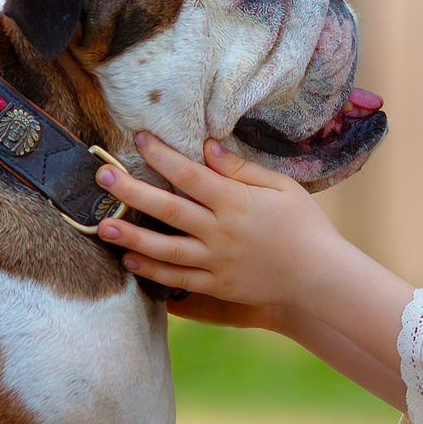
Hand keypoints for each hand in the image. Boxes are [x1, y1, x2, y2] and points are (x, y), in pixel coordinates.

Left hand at [95, 134, 416, 405]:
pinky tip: (130, 262)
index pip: (189, 174)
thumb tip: (206, 147)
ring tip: (101, 227)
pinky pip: (177, 279)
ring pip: (164, 249)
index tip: (139, 138)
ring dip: (130, 237)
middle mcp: (220, 232)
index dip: (161, 155)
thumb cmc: (306, 226)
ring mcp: (216, 262)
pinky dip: (152, 272)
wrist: (321, 277)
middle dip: (131, 191)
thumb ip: (242, 169)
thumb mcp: (282, 187)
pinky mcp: (217, 285)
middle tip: (102, 176)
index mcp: (236, 202)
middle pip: (167, 208)